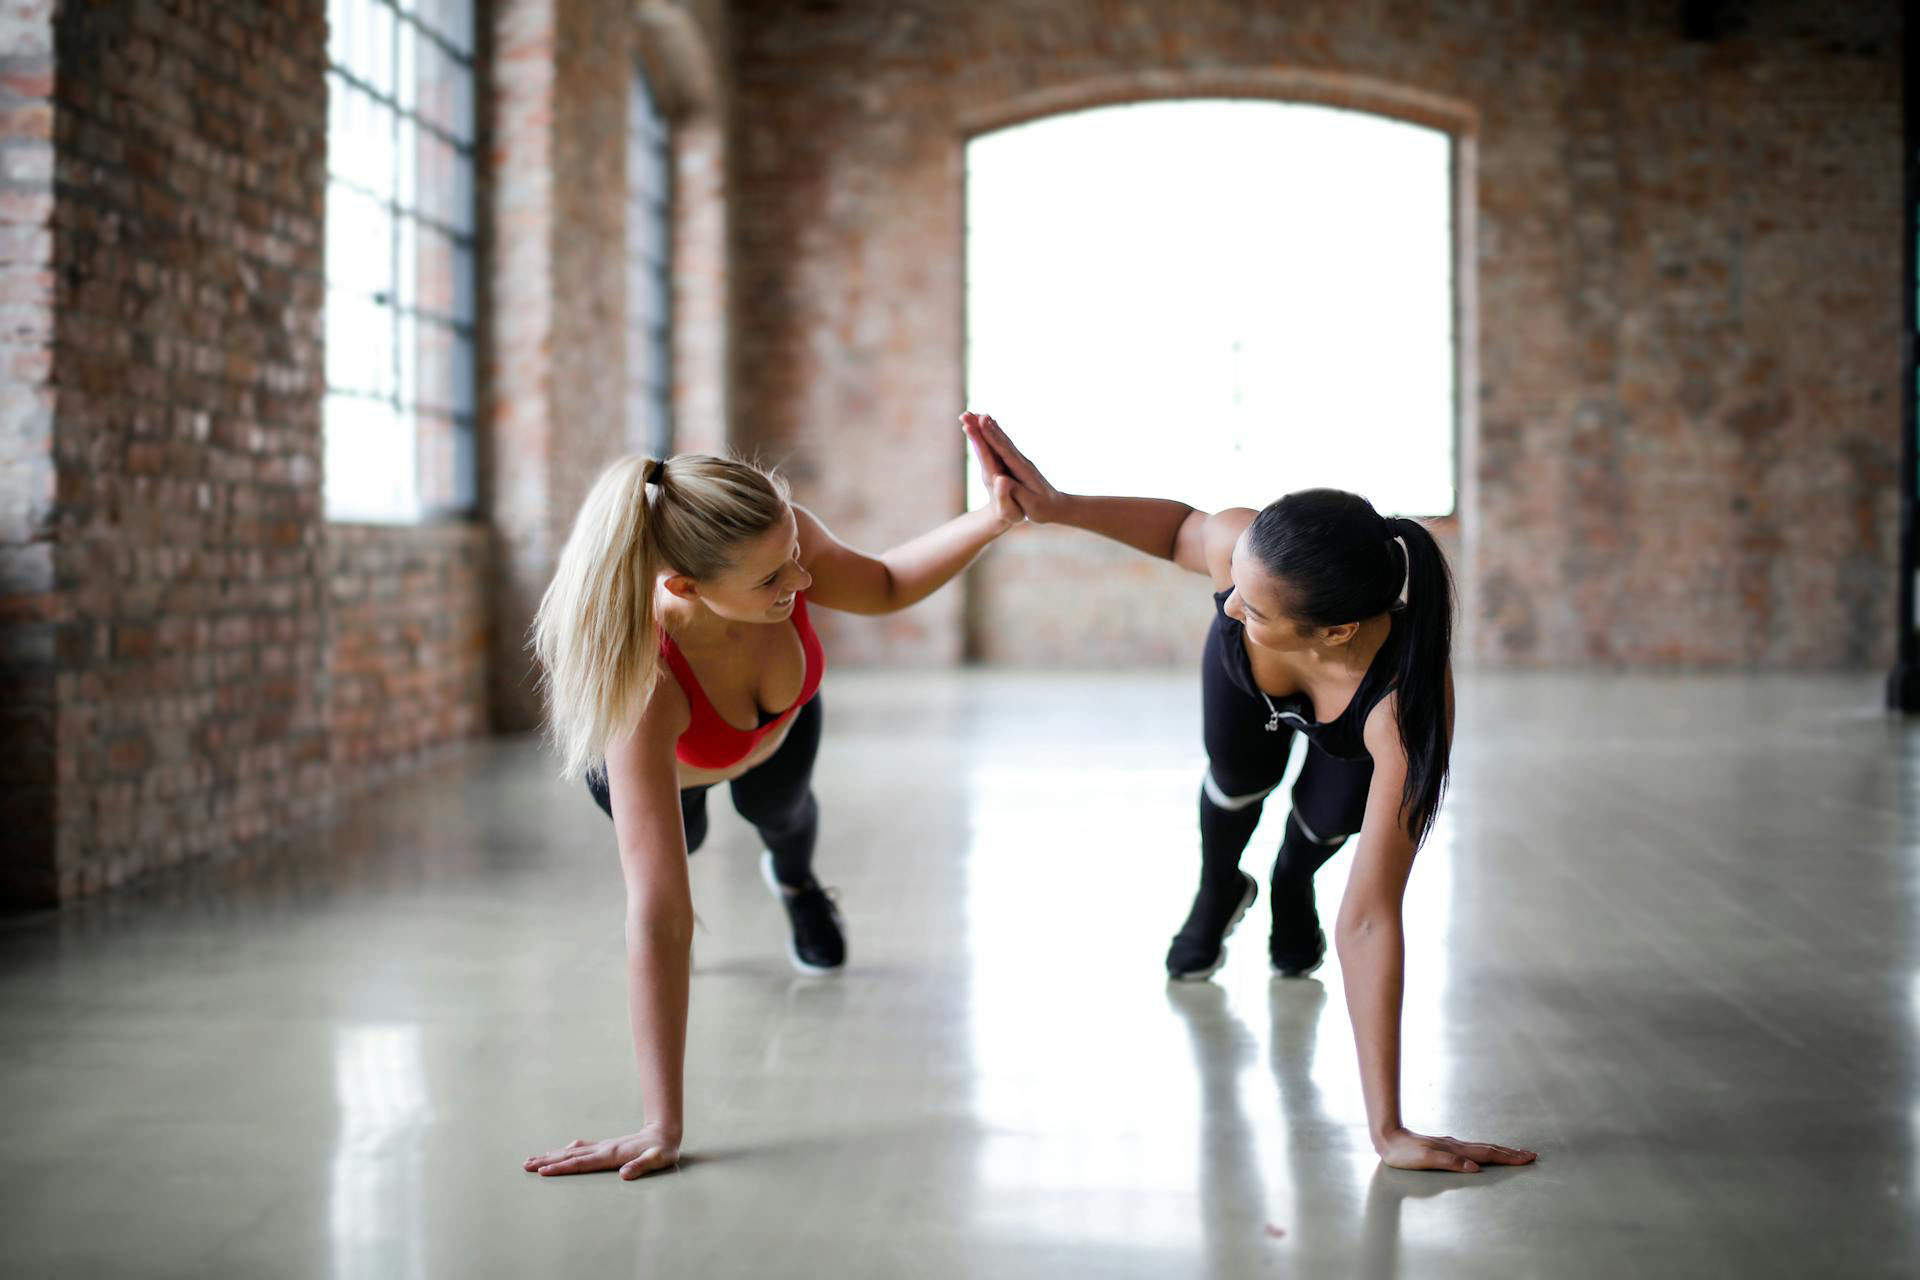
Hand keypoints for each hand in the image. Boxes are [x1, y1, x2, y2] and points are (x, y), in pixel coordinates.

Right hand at [524, 1124, 681, 1180]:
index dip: (562, 1167)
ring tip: (533, 1159)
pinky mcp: (605, 1147)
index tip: (543, 1171)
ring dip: (552, 1155)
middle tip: (526, 1165)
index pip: (581, 1163)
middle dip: (547, 1161)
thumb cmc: (662, 1150)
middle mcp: (603, 1149)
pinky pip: (580, 1149)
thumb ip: (641, 1166)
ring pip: (572, 1151)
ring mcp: (603, 1146)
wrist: (665, 1133)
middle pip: (570, 1155)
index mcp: (611, 1154)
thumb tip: (624, 1174)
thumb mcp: (657, 1160)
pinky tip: (559, 1152)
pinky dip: (566, 1151)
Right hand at [961, 411, 1063, 523]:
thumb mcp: (1031, 505)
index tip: (981, 423)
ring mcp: (1019, 460)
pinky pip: (1003, 445)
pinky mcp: (1017, 462)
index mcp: (1022, 471)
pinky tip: (990, 426)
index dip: (992, 437)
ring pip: (1002, 440)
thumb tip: (1002, 480)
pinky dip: (994, 434)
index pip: (1004, 450)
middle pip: (1001, 441)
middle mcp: (1021, 461)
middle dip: (985, 427)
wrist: (1057, 507)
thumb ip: (1017, 492)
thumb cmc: (1042, 509)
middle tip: (970, 413)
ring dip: (989, 427)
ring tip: (977, 414)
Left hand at [1376, 1127, 1535, 1172]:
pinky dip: (1486, 1151)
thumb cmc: (1405, 1154)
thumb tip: (1475, 1167)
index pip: (1488, 1154)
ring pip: (1482, 1148)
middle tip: (1531, 1156)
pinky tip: (1485, 1153)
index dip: (1509, 1157)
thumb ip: (1450, 1163)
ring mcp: (1452, 1145)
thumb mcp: (1426, 1160)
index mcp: (1456, 1149)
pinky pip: (1473, 1149)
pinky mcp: (1446, 1147)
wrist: (1388, 1139)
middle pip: (1490, 1149)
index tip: (1528, 1158)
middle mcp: (1457, 1146)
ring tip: (1515, 1154)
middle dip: (1511, 1154)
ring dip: (1501, 1151)